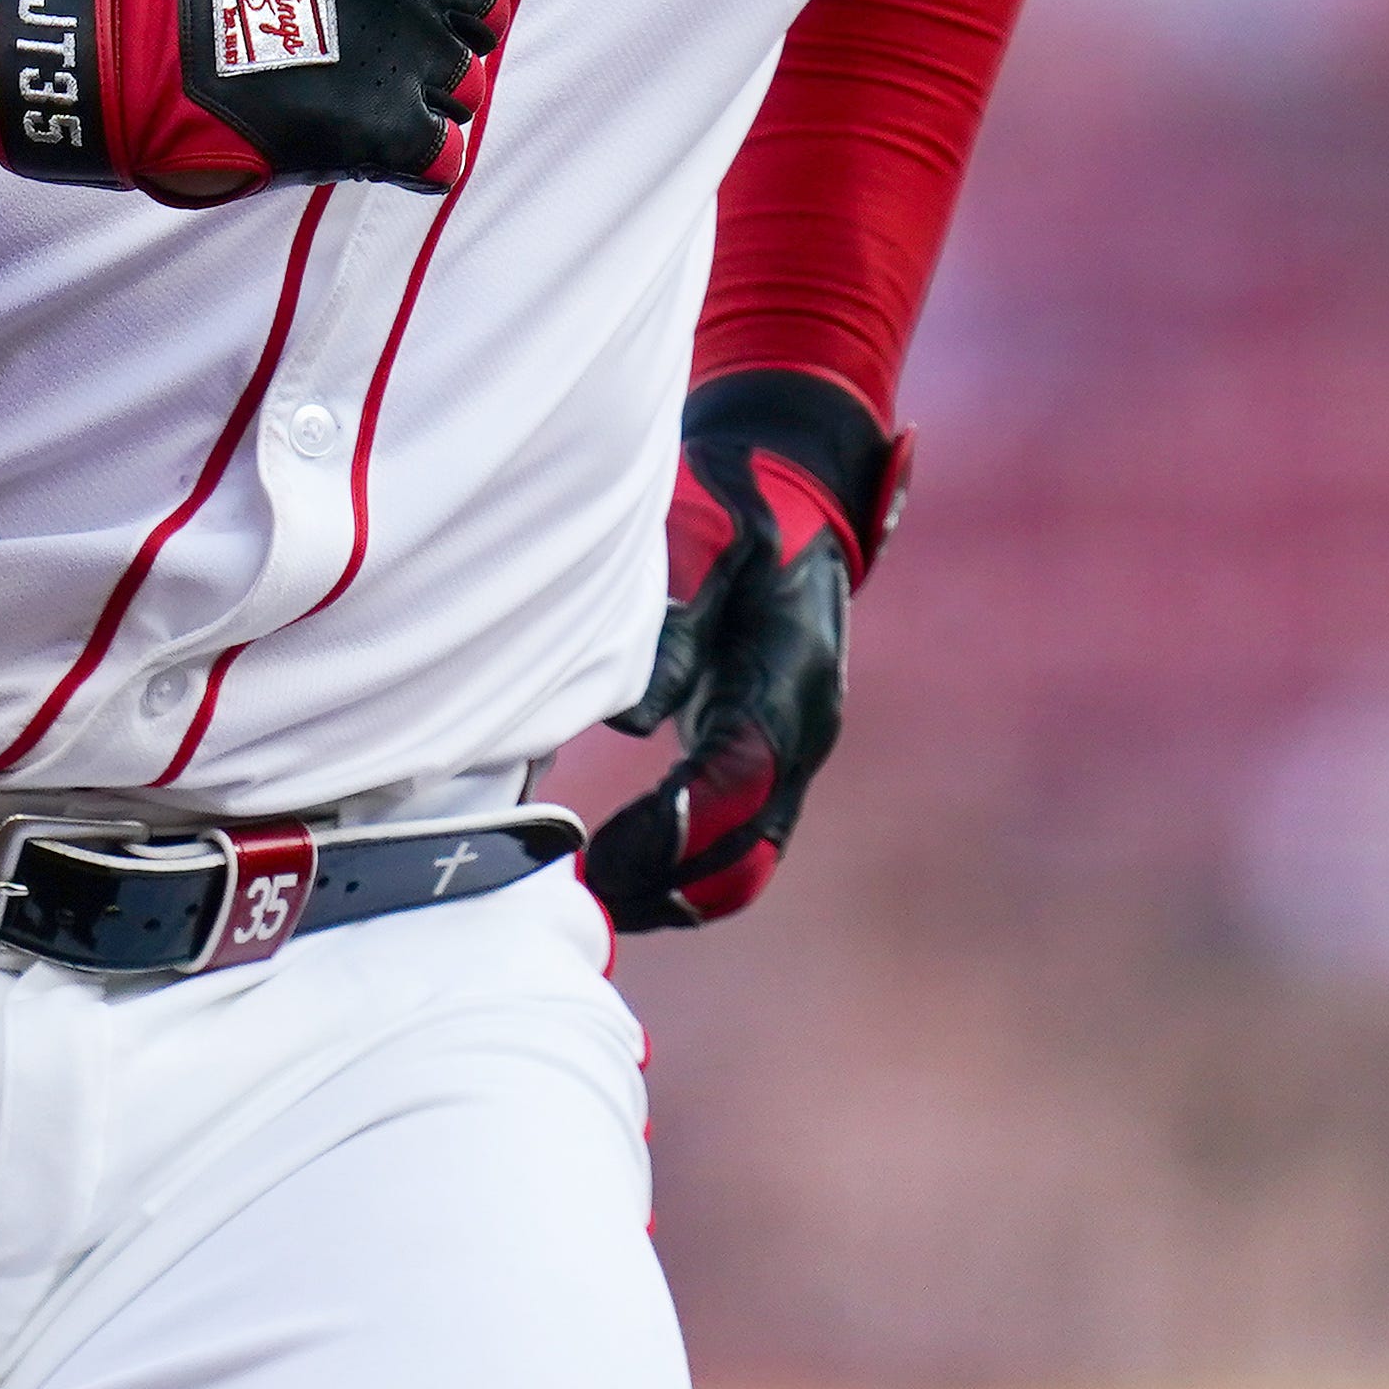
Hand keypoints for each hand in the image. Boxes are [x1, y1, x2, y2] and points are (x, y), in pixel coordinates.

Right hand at [0, 0, 531, 201]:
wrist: (127, 40)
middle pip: (484, 5)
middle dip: (431, 16)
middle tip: (350, 25)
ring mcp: (406, 54)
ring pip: (466, 83)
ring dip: (413, 87)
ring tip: (338, 77)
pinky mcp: (386, 133)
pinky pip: (443, 153)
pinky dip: (402, 152)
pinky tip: (348, 129)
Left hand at [587, 371, 909, 930]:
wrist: (795, 489)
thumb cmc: (738, 504)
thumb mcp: (703, 538)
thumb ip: (672, 624)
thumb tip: (631, 720)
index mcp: (790, 674)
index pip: (740, 777)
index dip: (677, 827)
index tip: (604, 854)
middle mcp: (802, 728)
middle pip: (748, 844)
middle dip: (669, 882)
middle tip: (586, 892)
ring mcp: (792, 749)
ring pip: (747, 858)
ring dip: (677, 891)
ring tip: (597, 898)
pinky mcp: (768, 755)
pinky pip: (738, 838)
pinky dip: (688, 870)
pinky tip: (627, 874)